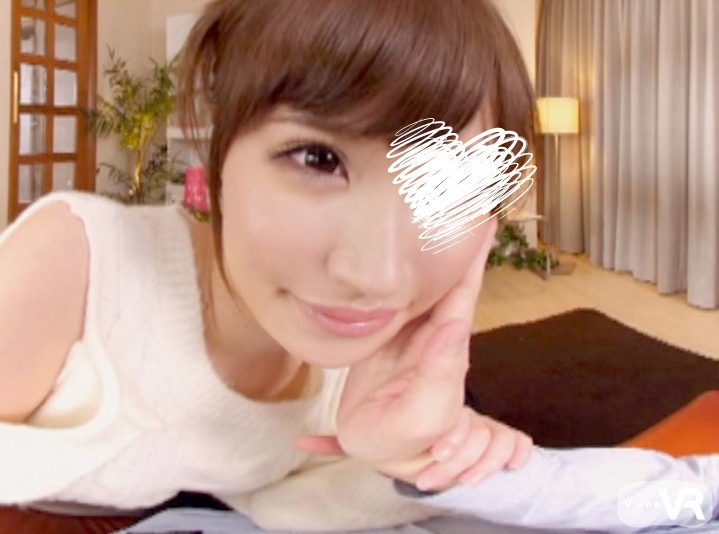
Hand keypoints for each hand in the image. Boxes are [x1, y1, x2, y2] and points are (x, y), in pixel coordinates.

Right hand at [296, 217, 522, 483]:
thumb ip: (440, 374)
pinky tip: (407, 256)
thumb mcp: (429, 416)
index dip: (474, 257)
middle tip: (464, 197)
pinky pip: (397, 301)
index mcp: (447, 350)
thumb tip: (453, 323)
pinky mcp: (386, 335)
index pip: (463, 294)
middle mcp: (432, 334)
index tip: (485, 218)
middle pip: (448, 279)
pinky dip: (406, 276)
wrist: (372, 448)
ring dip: (434, 253)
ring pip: (424, 287)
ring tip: (440, 217)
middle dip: (458, 241)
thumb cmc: (408, 438)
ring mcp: (409, 332)